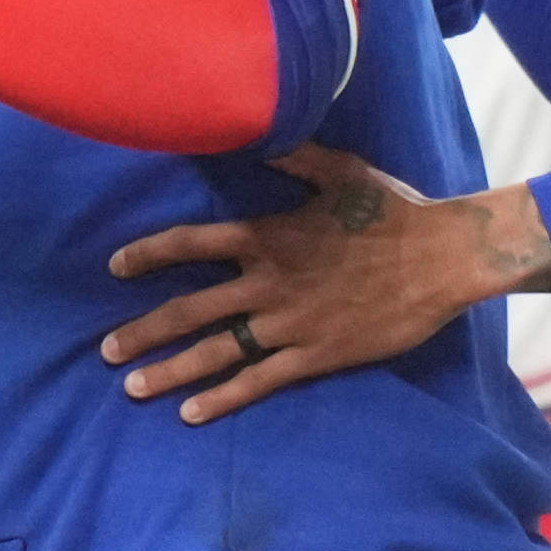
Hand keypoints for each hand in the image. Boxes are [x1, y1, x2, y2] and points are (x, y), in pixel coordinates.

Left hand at [98, 147, 550, 422]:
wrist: (441, 258)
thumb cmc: (392, 210)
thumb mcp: (339, 170)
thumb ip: (290, 157)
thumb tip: (250, 137)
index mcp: (268, 236)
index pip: (190, 243)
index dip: (147, 254)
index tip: (115, 266)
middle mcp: (267, 283)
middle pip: (188, 310)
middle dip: (143, 332)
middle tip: (109, 351)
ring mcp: (288, 323)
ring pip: (214, 352)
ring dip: (169, 371)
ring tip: (133, 387)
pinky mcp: (314, 355)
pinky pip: (257, 381)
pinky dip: (221, 399)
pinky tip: (190, 413)